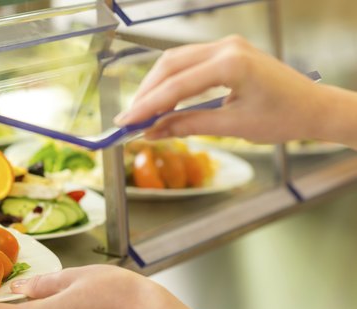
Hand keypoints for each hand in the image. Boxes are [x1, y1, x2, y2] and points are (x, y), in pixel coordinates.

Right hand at [114, 35, 328, 142]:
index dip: (147, 106)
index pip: (176, 85)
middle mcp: (226, 47)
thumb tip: (154, 132)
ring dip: (155, 86)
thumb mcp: (234, 126)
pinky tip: (162, 101)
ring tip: (141, 112)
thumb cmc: (284, 118)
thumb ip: (189, 126)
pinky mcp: (227, 51)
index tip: (125, 122)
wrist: (315, 107)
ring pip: (175, 61)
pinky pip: (188, 62)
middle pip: (169, 66)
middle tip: (128, 119)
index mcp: (232, 64)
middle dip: (146, 93)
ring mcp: (226, 45)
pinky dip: (171, 81)